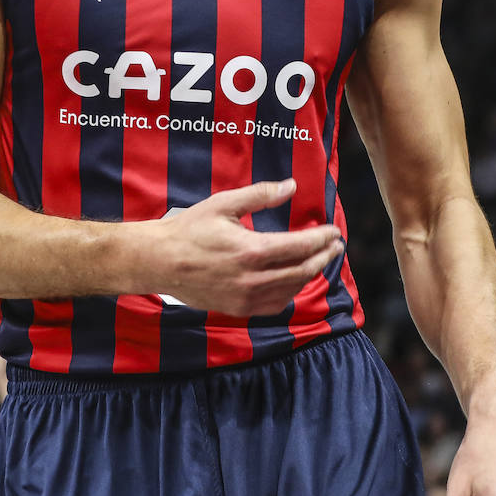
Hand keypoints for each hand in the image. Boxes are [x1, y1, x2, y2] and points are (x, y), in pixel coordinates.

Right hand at [152, 179, 342, 314]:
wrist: (159, 261)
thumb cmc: (190, 229)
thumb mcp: (224, 204)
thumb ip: (261, 195)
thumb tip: (291, 186)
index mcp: (251, 250)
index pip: (301, 247)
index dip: (322, 239)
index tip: (334, 231)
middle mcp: (252, 279)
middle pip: (303, 270)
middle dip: (324, 257)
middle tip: (335, 246)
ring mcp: (246, 298)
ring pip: (292, 289)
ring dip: (310, 274)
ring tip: (319, 260)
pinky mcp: (238, 309)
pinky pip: (275, 305)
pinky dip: (291, 292)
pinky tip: (294, 280)